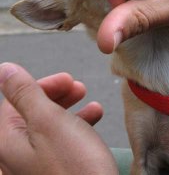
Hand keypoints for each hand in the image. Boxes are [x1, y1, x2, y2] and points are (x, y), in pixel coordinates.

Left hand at [0, 63, 117, 174]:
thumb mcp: (49, 121)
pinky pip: (59, 141)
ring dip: (69, 109)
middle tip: (77, 88)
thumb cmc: (74, 167)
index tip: (66, 80)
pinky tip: (94, 121)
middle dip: (56, 96)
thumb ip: (25, 93)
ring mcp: (33, 164)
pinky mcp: (52, 170)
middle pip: (29, 112)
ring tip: (91, 102)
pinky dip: (75, 127)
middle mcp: (14, 154)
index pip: (13, 101)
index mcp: (6, 140)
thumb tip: (5, 71)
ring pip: (46, 126)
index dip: (41, 85)